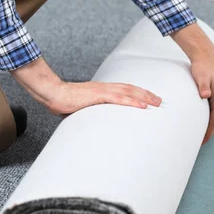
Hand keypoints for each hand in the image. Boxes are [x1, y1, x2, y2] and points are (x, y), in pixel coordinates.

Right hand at [10, 58, 160, 114]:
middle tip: (160, 101)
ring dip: (144, 97)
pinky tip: (142, 105)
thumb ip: (91, 114)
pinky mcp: (98, 96)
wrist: (53, 94)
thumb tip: (94, 125)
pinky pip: (119, 98)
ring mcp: (102, 91)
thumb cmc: (64, 102)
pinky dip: (132, 101)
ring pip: (128, 92)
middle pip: (130, 89)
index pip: (124, 90)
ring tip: (157, 102)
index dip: (138, 93)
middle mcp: (104, 88)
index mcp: (101, 90)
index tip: (149, 99)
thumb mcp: (81, 110)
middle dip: (147, 94)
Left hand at [171, 23, 213, 144]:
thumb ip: (202, 85)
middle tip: (196, 145)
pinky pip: (211, 113)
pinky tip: (198, 124)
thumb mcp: (201, 75)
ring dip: (207, 128)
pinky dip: (206, 120)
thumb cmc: (202, 67)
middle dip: (208, 134)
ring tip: (197, 138)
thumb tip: (205, 95)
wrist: (206, 57)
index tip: (201, 143)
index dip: (208, 133)